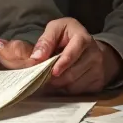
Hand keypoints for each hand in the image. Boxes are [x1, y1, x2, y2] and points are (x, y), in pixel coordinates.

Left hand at [0, 17, 115, 94]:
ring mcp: (97, 68)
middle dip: (55, 77)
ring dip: (59, 85)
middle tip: (43, 78)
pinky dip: (67, 90)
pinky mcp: (98, 82)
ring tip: (51, 79)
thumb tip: (24, 55)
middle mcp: (93, 52)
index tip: (53, 71)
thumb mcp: (55, 30)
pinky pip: (79, 92)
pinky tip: (62, 84)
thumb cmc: (67, 37)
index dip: (64, 60)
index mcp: (81, 36)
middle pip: (73, 71)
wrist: (91, 49)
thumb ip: (43, 41)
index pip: (76, 48)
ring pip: (74, 84)